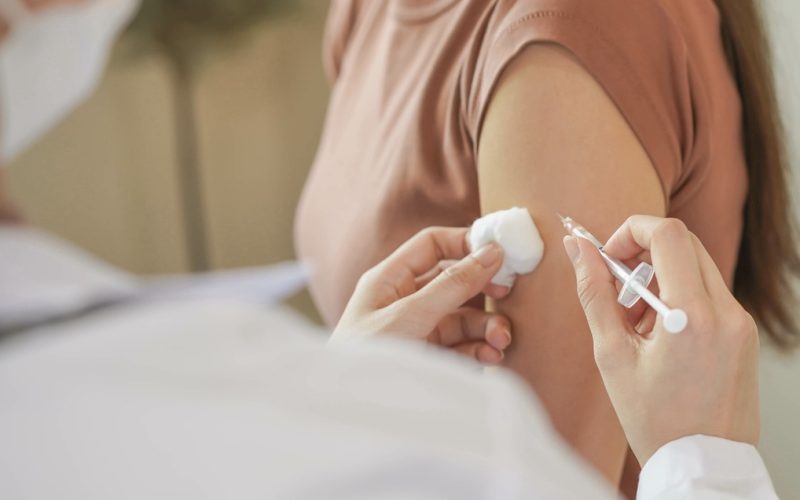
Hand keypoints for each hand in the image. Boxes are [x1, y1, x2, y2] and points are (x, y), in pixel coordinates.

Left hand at [333, 227, 512, 364]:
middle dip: (483, 290)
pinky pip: (461, 347)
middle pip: (454, 283)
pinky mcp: (428, 360)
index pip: (432, 245)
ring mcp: (417, 331)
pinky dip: (479, 350)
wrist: (349, 412)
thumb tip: (491, 252)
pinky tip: (490, 358)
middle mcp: (403, 301)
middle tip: (507, 294)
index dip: (465, 243)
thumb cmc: (363, 358)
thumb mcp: (408, 316)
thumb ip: (451, 285)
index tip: (499, 252)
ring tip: (501, 341)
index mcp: (389, 279)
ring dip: (486, 327)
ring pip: (462, 318)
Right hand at [563, 216, 759, 464]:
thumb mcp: (612, 355)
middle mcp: (727, 312)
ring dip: (661, 277)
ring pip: (697, 267)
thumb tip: (577, 249)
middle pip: (684, 244)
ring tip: (636, 321)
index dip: (630, 232)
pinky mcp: (745, 334)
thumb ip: (594, 293)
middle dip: (643, 254)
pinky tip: (658, 334)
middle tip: (618, 289)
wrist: (701, 465)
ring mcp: (741, 323)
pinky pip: (710, 293)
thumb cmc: (653, 419)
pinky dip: (679, 297)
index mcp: (691, 315)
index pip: (667, 234)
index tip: (610, 257)